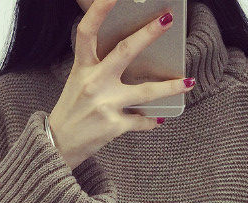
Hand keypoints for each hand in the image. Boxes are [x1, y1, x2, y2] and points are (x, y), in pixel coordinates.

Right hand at [48, 0, 195, 169]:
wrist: (59, 144)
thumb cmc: (72, 109)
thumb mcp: (78, 80)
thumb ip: (98, 65)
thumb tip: (131, 53)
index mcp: (83, 67)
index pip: (87, 32)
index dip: (99, 10)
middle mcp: (94, 82)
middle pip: (125, 52)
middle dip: (148, 34)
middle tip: (168, 20)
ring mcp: (105, 104)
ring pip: (145, 92)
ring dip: (170, 87)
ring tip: (189, 82)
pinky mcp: (114, 126)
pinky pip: (140, 120)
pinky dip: (151, 120)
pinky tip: (159, 118)